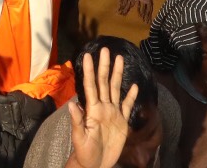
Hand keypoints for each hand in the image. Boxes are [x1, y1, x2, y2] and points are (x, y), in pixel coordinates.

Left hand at [67, 47, 139, 167]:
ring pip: (115, 89)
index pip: (90, 86)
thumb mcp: (79, 138)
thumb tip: (71, 104)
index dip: (89, 71)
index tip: (88, 55)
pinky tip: (134, 86)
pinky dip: (130, 96)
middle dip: (104, 66)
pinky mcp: (121, 122)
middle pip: (104, 82)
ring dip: (117, 74)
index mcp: (92, 109)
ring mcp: (113, 113)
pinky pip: (127, 106)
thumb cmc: (84, 152)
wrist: (95, 164)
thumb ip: (77, 121)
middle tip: (106, 49)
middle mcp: (102, 107)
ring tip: (120, 59)